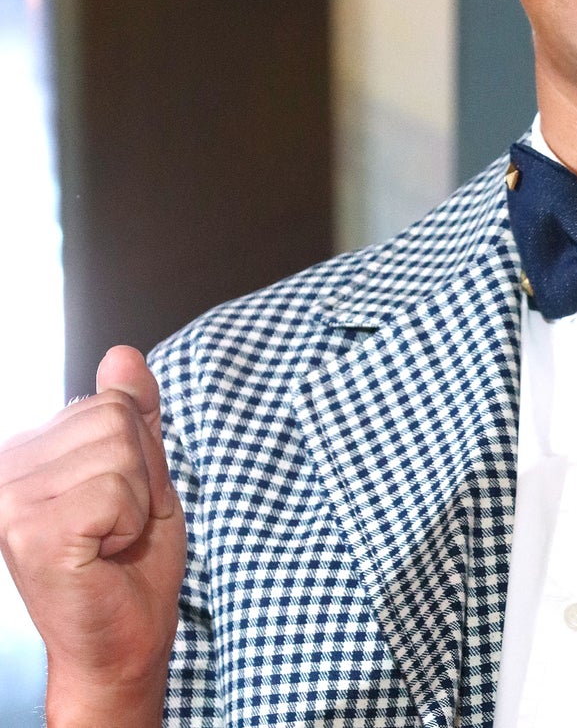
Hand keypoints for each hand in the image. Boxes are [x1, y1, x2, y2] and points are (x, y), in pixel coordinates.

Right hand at [0, 346, 186, 726]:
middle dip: (142, 476)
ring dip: (137, 503)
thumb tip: (122, 356)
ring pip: (121, 453)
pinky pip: (117, 490)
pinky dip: (131, 523)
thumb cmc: (131, 566)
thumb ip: (134, 416)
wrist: (126, 639)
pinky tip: (104, 554)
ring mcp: (8, 499)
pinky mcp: (28, 530)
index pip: (110, 403)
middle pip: (116, 420)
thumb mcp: (144, 477)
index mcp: (26, 454)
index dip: (141, 456)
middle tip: (120, 526)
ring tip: (110, 540)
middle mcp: (4, 470)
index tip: (121, 504)